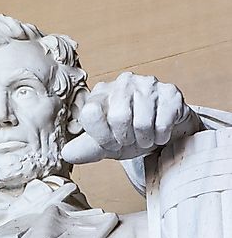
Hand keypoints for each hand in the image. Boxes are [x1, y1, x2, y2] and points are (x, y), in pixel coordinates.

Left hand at [62, 72, 201, 164]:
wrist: (161, 130)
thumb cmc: (129, 134)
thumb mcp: (104, 143)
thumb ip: (85, 148)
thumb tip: (67, 154)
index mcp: (100, 93)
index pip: (90, 113)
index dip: (101, 136)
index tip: (110, 143)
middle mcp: (122, 83)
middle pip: (118, 117)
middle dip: (125, 138)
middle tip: (130, 141)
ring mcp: (148, 84)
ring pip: (142, 122)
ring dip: (144, 140)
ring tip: (144, 138)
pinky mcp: (170, 92)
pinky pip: (163, 123)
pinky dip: (160, 137)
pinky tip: (158, 134)